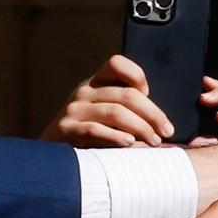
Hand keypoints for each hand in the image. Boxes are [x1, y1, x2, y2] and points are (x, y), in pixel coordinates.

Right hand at [43, 55, 175, 147]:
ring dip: (141, 128)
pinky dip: (116, 136)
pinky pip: (95, 129)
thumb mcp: (103, 112)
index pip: (116, 63)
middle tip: (166, 132)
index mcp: (95, 82)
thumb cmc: (87, 135)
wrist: (51, 155)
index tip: (150, 95)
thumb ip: (126, 108)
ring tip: (154, 142)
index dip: (137, 76)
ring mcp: (74, 111)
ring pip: (115, 112)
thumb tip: (163, 122)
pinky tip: (129, 143)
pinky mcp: (67, 130)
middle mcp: (84, 92)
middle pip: (126, 95)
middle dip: (153, 114)